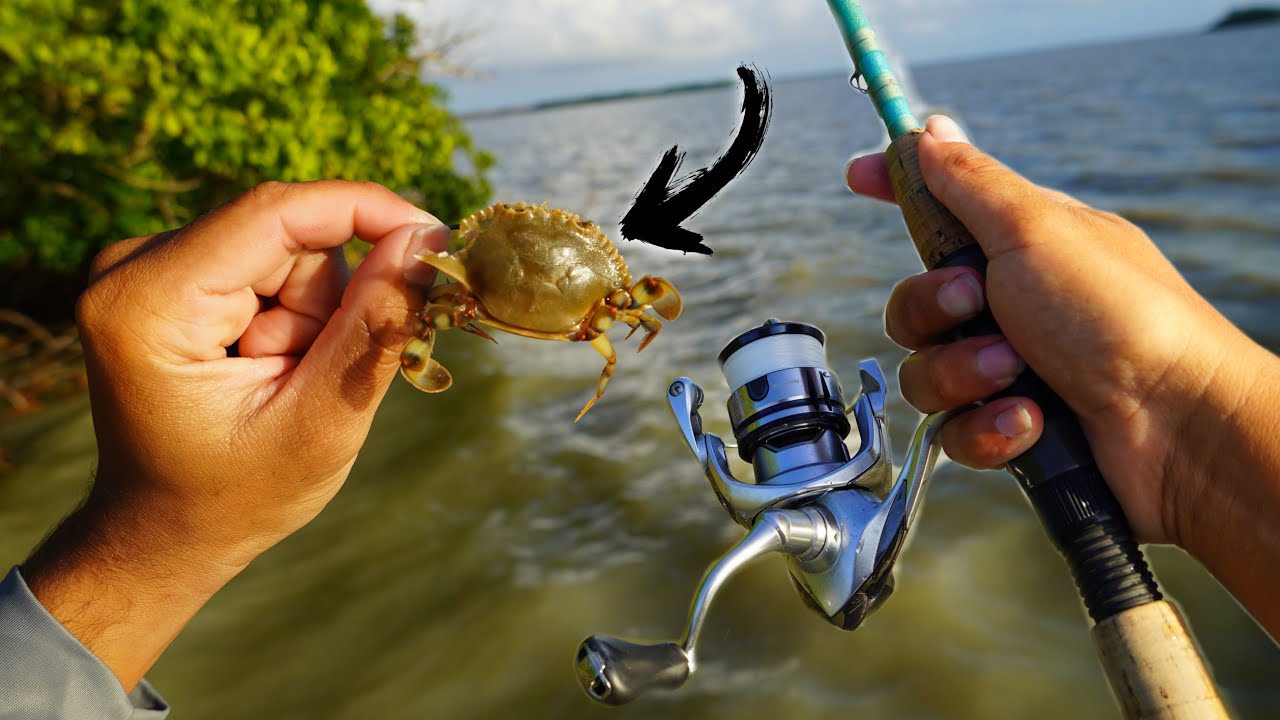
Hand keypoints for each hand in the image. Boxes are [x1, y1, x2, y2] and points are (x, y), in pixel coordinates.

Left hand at [23, 181, 449, 688]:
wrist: (163, 530)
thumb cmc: (237, 496)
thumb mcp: (323, 423)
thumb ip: (374, 327)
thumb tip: (424, 238)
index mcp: (151, 304)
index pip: (276, 213)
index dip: (367, 212)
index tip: (436, 240)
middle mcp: (132, 266)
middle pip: (286, 233)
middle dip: (328, 298)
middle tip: (311, 376)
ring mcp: (144, 265)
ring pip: (283, 246)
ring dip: (311, 311)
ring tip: (285, 380)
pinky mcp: (166, 272)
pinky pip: (264, 259)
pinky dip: (291, 310)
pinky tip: (272, 366)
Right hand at [847, 117, 1279, 636]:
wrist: (1175, 426)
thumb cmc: (1116, 315)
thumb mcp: (1035, 230)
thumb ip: (970, 183)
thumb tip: (931, 131)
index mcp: (1022, 245)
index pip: (943, 207)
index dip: (899, 191)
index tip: (858, 177)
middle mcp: (1011, 306)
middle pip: (914, 303)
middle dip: (932, 309)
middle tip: (977, 304)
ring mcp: (1010, 371)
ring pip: (924, 372)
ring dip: (963, 372)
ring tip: (1016, 373)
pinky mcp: (1010, 430)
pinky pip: (954, 430)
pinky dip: (989, 427)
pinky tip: (1031, 422)